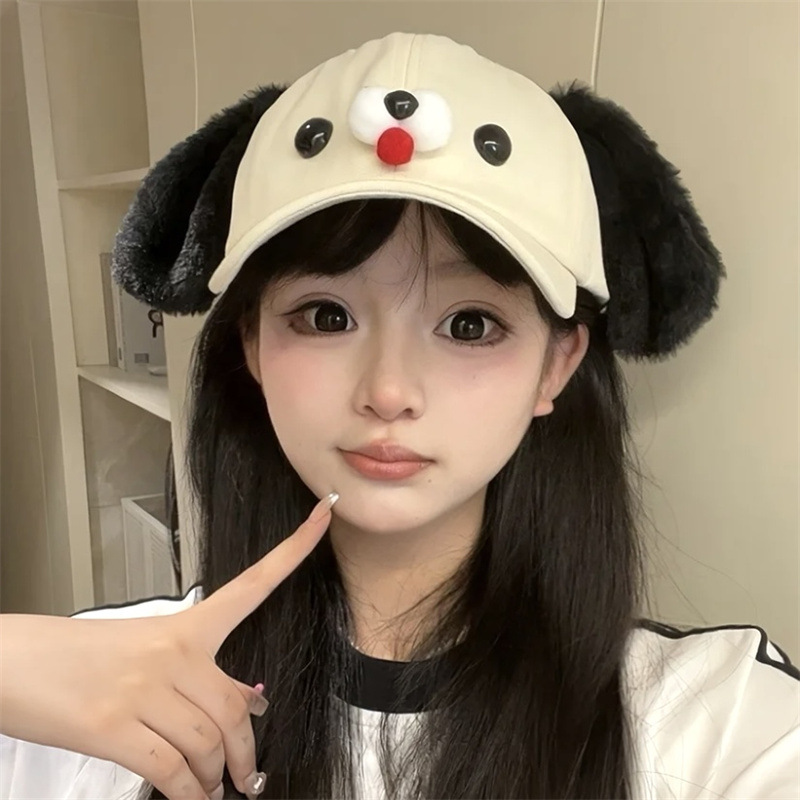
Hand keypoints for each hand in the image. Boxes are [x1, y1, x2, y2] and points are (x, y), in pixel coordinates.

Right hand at [0, 492, 338, 799]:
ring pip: (207, 743)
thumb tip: (250, 703)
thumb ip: (200, 673)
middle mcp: (171, 653)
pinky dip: (188, 794)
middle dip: (244, 752)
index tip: (324, 514)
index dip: (294, 549)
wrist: (8, 662)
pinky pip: (171, 770)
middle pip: (233, 708)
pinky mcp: (112, 730)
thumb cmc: (76, 655)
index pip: (252, 583)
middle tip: (248, 775)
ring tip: (214, 790)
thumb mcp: (143, 649)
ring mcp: (143, 691)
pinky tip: (191, 798)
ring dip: (215, 777)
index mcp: (182, 625)